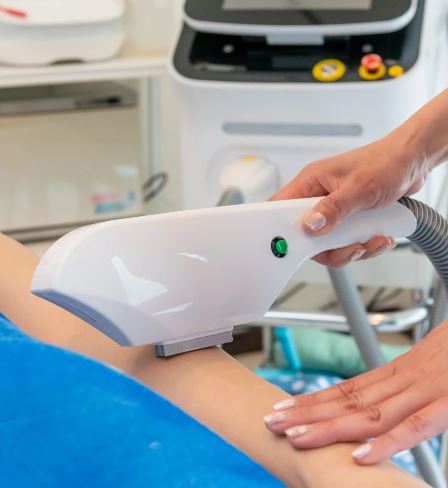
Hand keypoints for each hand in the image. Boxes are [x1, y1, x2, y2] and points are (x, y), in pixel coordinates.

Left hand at [263, 321, 447, 464]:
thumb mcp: (435, 367)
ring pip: (370, 412)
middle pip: (348, 400)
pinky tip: (360, 457)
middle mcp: (405, 379)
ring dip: (330, 426)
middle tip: (272, 422)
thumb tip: (391, 406)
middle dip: (308, 414)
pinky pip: (417, 425)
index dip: (315, 400)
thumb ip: (411, 388)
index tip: (285, 408)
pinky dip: (388, 442)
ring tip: (294, 436)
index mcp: (400, 372)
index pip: (348, 388)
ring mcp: (427, 389)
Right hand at [272, 133, 428, 265]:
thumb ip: (333, 208)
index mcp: (311, 182)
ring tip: (370, 241)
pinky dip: (364, 245)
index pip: (282, 208)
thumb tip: (310, 225)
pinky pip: (346, 242)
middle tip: (347, 247)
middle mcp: (319, 196)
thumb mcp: (359, 188)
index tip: (296, 245)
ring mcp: (334, 209)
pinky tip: (379, 237)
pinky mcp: (348, 219)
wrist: (414, 161)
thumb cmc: (387, 162)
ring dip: (351, 249)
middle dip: (329, 247)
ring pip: (328, 243)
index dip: (284, 229)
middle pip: (307, 234)